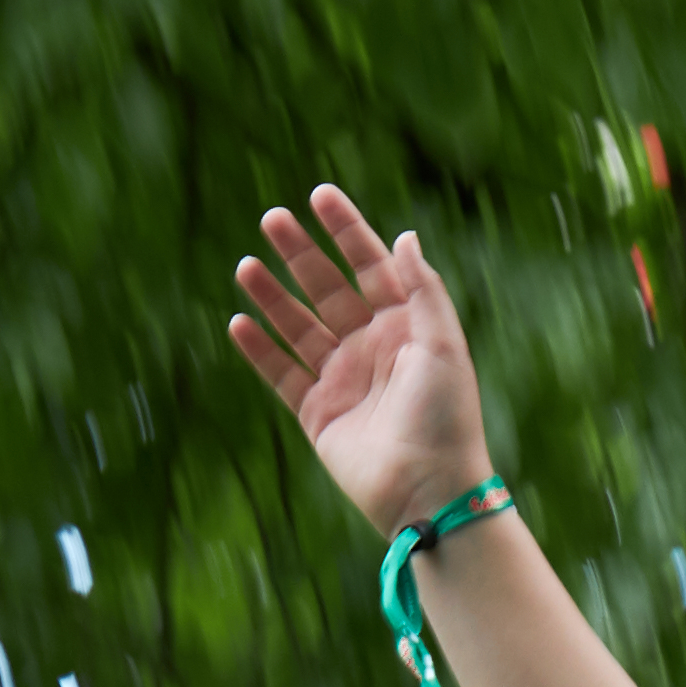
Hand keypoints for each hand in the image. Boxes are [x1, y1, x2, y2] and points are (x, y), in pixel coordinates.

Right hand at [228, 184, 496, 532]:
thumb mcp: (443, 344)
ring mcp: (342, 380)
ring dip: (272, 296)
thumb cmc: (446, 416)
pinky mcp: (317, 415)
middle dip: (300, 254)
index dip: (347, 231)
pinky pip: (282, 374)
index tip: (319, 196)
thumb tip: (403, 236)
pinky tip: (239, 321)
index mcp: (406, 327)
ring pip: (299, 327)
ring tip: (246, 265)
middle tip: (271, 219)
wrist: (429, 490)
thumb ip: (421, 289)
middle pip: (328, 289)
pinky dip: (260, 349)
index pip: (371, 266)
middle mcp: (372, 348)